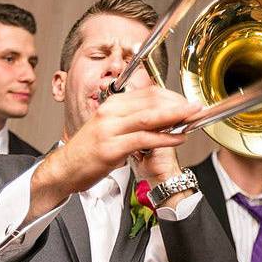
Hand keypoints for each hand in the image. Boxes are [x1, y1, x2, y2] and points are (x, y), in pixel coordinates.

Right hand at [28, 87, 200, 220]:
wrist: (63, 169)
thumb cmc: (87, 151)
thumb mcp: (109, 127)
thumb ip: (131, 120)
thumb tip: (158, 116)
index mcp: (111, 104)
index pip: (148, 93)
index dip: (172, 96)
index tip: (187, 102)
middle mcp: (110, 112)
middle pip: (152, 101)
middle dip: (179, 104)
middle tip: (197, 108)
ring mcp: (110, 129)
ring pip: (150, 117)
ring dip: (176, 116)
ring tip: (194, 118)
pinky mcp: (111, 148)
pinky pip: (144, 139)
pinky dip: (165, 137)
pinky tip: (179, 138)